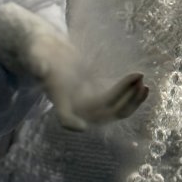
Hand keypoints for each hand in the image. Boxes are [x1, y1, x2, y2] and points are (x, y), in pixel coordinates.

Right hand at [0, 2, 147, 130]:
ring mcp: (89, 107)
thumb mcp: (37, 55)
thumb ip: (37, 61)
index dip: (71, 122)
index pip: (64, 116)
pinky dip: (132, 99)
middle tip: (138, 80)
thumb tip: (39, 67)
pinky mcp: (100, 101)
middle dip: (122, 99)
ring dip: (131, 101)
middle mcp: (76, 108)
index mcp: (60, 99)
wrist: (50, 56)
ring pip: (114, 112)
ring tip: (144, 83)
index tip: (81, 126)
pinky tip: (143, 85)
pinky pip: (119, 106)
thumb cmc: (42, 55)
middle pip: (101, 112)